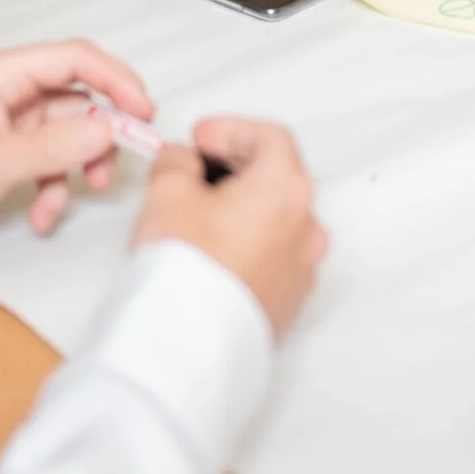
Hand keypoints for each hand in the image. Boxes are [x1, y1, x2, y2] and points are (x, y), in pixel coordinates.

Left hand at [0, 42, 154, 262]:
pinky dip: (52, 185)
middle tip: (111, 165)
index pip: (77, 59)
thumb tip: (108, 131)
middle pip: (79, 98)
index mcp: (1, 74)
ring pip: (67, 133)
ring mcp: (6, 119)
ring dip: (75, 167)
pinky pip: (46, 158)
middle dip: (100, 136)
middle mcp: (7, 90)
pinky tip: (42, 215)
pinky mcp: (3, 147)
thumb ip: (56, 146)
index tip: (143, 113)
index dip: (118, 82)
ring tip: (75, 196)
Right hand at [134, 117, 327, 338]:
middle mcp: (306, 226)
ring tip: (202, 213)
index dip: (231, 130)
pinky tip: (215, 251)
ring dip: (246, 207)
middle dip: (237, 166)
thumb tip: (185, 160)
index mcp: (287, 189)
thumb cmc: (185, 266)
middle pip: (279, 177)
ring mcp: (303, 267)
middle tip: (198, 168)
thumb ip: (178, 161)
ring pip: (278, 219)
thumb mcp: (168, 192)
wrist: (189, 343)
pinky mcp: (290, 300)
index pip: (269, 138)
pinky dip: (251, 243)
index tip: (200, 138)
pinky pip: (275, 256)